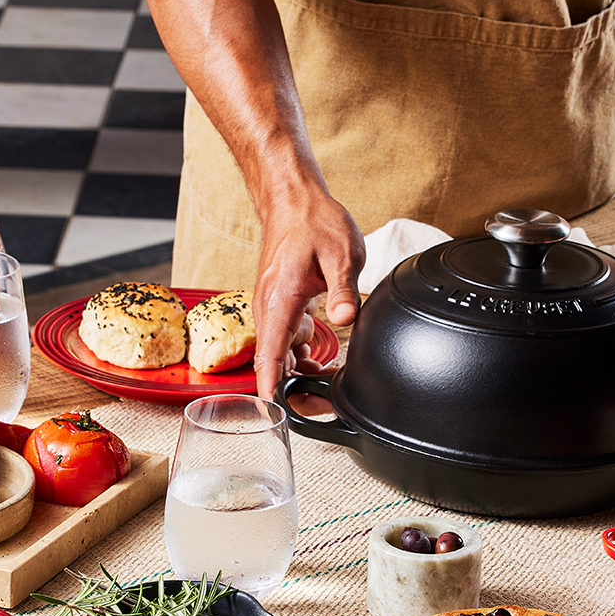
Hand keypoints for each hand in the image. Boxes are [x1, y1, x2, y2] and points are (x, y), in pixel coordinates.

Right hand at [252, 187, 364, 402]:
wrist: (293, 201)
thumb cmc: (314, 222)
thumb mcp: (341, 253)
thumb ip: (343, 289)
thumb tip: (345, 319)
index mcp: (279, 300)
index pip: (270, 356)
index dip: (273, 389)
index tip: (277, 415)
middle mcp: (268, 308)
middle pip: (273, 363)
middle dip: (293, 390)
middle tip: (324, 403)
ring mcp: (271, 307)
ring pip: (278, 353)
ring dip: (298, 372)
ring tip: (328, 384)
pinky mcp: (278, 304)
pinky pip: (283, 340)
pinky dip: (299, 355)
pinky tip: (320, 359)